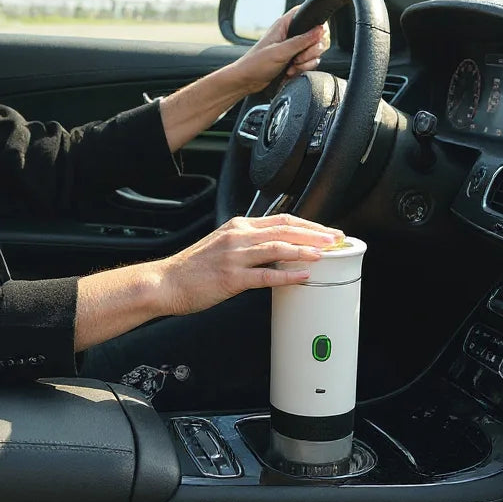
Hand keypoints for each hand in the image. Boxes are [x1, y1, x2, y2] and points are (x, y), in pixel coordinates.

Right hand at [156, 214, 344, 316]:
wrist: (167, 282)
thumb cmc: (194, 267)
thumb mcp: (222, 245)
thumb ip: (248, 242)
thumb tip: (276, 248)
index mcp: (238, 226)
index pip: (281, 220)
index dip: (308, 225)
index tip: (326, 231)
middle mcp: (238, 237)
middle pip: (284, 229)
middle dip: (314, 234)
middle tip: (335, 239)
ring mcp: (235, 256)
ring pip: (277, 248)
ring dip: (304, 250)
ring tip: (325, 254)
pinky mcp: (231, 277)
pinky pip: (265, 274)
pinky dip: (286, 274)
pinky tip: (301, 276)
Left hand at [231, 6, 330, 94]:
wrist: (247, 81)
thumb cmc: (255, 64)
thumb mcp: (280, 52)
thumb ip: (301, 41)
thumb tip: (320, 30)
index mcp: (285, 25)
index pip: (308, 14)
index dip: (316, 23)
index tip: (315, 37)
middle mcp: (291, 34)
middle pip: (317, 36)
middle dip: (312, 50)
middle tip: (298, 57)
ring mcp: (294, 48)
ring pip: (315, 52)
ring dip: (306, 62)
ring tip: (291, 66)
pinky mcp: (295, 60)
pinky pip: (309, 62)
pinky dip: (303, 69)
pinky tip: (291, 72)